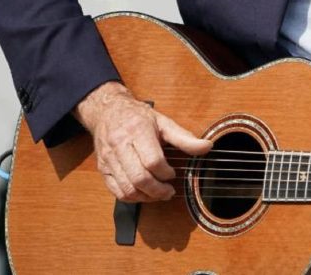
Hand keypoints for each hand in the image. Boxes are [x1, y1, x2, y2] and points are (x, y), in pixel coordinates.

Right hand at [74, 81, 211, 201]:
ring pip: (126, 188)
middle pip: (139, 178)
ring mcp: (109, 159)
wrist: (108, 112)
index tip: (173, 173)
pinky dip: (132, 197)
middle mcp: (120, 145)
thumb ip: (185, 137)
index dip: (166, 173)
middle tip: (169, 192)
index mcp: (137, 131)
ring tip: (159, 194)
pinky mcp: (103, 169)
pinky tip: (144, 193)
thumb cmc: (138, 117)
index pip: (152, 161)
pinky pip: (116, 191)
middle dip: (157, 190)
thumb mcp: (163, 122)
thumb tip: (207, 147)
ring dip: (146, 197)